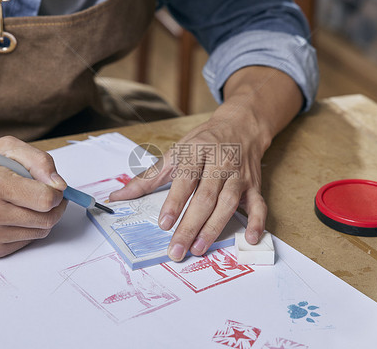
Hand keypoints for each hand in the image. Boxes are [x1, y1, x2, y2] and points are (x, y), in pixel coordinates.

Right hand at [0, 136, 67, 256]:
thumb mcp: (4, 148)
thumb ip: (38, 160)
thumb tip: (59, 184)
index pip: (44, 198)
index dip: (56, 192)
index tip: (52, 186)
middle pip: (47, 219)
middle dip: (54, 206)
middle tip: (46, 194)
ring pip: (40, 232)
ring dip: (42, 217)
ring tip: (27, 202)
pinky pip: (27, 241)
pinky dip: (29, 228)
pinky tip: (15, 215)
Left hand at [110, 66, 302, 261]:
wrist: (240, 126)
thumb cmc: (203, 142)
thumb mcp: (175, 152)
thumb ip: (149, 177)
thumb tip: (118, 197)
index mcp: (196, 152)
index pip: (185, 179)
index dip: (174, 202)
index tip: (164, 224)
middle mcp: (220, 163)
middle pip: (205, 197)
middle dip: (190, 225)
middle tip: (177, 250)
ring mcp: (239, 175)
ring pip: (228, 203)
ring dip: (214, 227)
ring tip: (198, 248)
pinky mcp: (254, 185)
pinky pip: (259, 204)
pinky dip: (257, 222)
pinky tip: (250, 239)